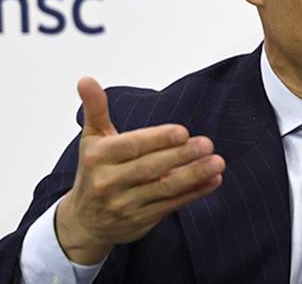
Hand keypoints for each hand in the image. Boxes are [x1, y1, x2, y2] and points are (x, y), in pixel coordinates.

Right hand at [55, 77, 224, 264]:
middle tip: (207, 144)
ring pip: (164, 189)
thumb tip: (86, 79)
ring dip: (194, 175)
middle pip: (150, 168)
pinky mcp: (141, 221)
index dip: (157, 139)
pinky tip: (213, 180)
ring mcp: (125, 204)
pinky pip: (171, 205)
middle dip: (181, 156)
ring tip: (217, 163)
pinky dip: (194, 193)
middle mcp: (108, 182)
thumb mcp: (92, 138)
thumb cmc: (94, 171)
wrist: (84, 221)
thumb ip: (95, 108)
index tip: (182, 132)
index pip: (131, 146)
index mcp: (98, 157)